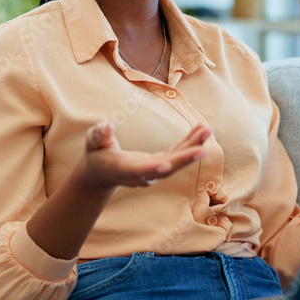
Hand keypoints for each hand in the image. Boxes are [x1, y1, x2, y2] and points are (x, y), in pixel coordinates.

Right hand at [81, 121, 210, 189]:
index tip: (165, 164)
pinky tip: (201, 130)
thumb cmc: (96, 154)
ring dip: (193, 148)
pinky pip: (177, 154)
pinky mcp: (160, 164)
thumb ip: (99, 135)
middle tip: (203, 148)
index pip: (139, 170)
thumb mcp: (92, 142)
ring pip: (176, 162)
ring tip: (207, 130)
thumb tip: (108, 125)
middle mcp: (142, 174)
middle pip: (166, 169)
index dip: (152, 168)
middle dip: (185, 159)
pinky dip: (189, 143)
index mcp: (123, 169)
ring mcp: (152, 171)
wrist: (101, 173)